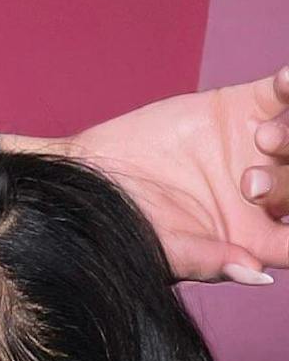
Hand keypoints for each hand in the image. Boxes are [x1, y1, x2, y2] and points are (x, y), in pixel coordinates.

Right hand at [63, 64, 288, 284]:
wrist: (92, 174)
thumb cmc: (124, 223)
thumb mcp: (166, 250)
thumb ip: (212, 261)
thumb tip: (259, 276)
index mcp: (250, 236)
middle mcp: (262, 195)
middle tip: (246, 182)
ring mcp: (255, 150)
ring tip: (260, 136)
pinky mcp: (240, 110)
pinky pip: (283, 93)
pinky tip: (282, 84)